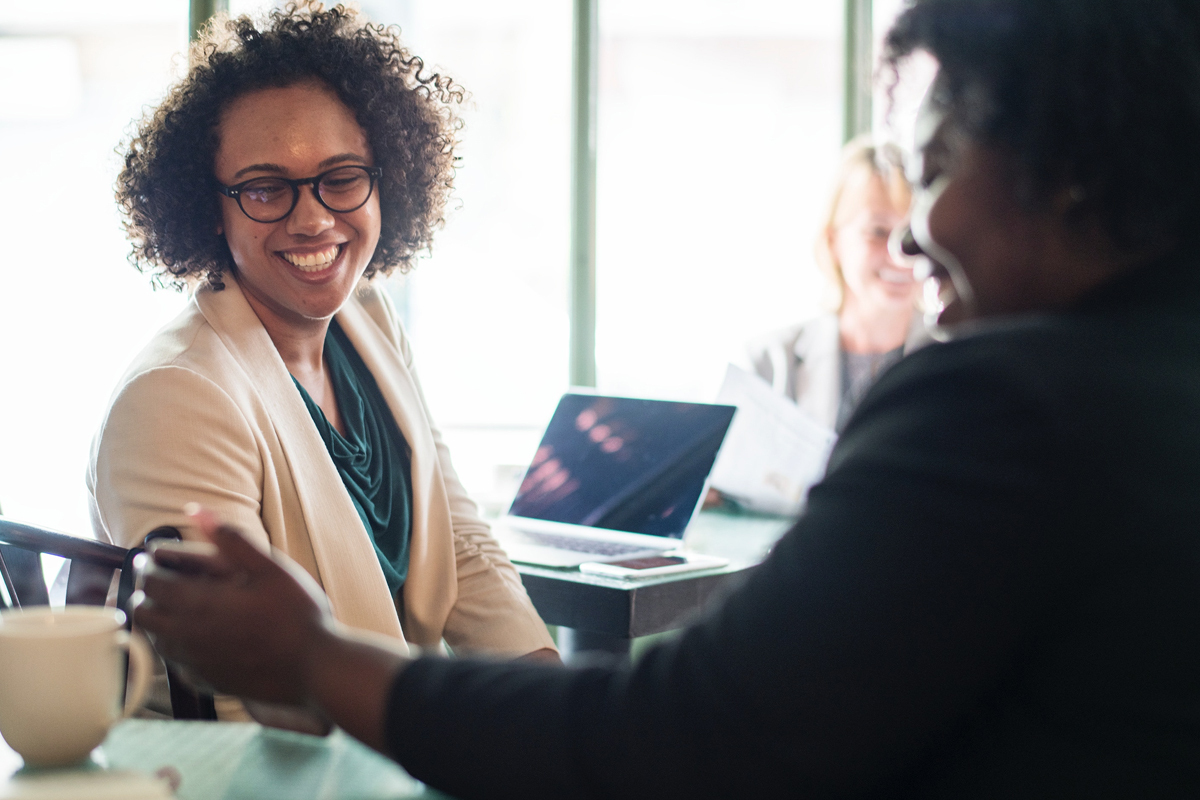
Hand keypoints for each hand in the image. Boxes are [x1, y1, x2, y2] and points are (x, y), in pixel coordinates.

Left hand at [133, 507, 333, 706]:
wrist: (316, 669)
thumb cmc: (297, 615)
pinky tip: (196, 638)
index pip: (151, 583)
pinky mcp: (206, 683)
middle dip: (145, 594)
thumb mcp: (271, 567)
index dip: (147, 567)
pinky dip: (175, 647)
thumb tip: (196, 510)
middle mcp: (188, 636)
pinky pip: (175, 664)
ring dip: (158, 621)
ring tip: (176, 606)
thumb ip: (231, 538)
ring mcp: (195, 663)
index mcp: (200, 604)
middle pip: (143, 614)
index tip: (152, 558)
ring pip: (156, 640)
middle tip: (160, 580)